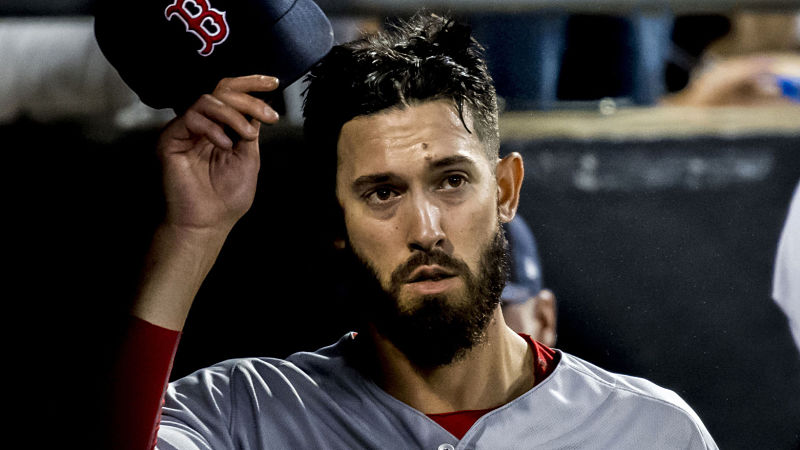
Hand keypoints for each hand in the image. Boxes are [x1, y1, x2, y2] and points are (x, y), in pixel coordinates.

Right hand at [156, 75, 280, 234]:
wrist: (208, 223)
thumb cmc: (227, 198)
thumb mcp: (248, 158)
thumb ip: (249, 130)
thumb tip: (256, 106)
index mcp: (219, 128)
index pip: (231, 95)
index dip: (251, 84)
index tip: (273, 82)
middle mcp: (201, 125)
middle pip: (221, 90)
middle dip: (248, 96)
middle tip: (268, 114)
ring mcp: (185, 130)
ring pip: (209, 100)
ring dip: (234, 114)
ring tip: (247, 135)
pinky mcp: (170, 139)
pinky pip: (192, 117)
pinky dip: (214, 128)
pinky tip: (226, 145)